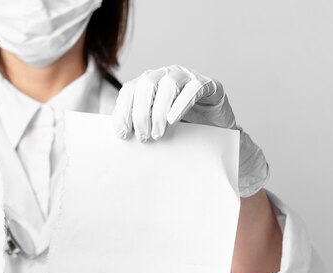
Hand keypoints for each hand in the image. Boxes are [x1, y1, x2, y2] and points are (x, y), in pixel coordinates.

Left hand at [112, 64, 268, 196]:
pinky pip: (194, 88)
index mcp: (148, 83)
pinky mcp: (208, 85)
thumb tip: (117, 135)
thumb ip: (137, 125)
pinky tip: (173, 119)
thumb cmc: (180, 129)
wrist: (215, 135)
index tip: (122, 133)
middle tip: (143, 137)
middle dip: (140, 113)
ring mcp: (188, 77)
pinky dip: (181, 103)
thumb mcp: (153, 127)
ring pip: (168, 84)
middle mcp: (165, 75)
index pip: (129, 89)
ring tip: (158, 134)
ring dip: (159, 111)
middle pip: (146, 84)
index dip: (123, 110)